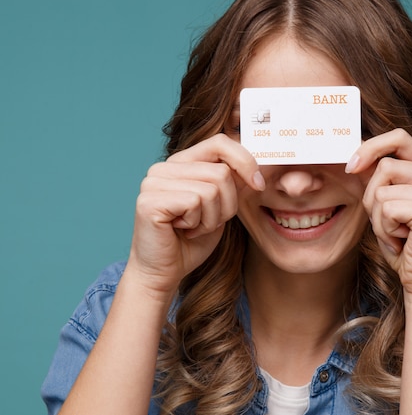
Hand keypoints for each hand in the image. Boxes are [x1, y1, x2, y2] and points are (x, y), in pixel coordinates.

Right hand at [126, 134, 264, 297]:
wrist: (163, 272)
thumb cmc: (192, 240)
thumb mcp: (220, 206)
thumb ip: (231, 182)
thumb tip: (257, 164)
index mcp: (181, 163)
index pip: (220, 142)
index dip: (245, 161)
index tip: (258, 184)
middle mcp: (164, 167)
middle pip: (222, 171)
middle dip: (227, 204)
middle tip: (207, 222)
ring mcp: (153, 181)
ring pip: (212, 188)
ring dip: (212, 217)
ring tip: (193, 227)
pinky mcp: (149, 200)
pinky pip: (195, 202)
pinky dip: (198, 224)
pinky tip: (182, 231)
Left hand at [346, 129, 411, 297]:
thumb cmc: (405, 244)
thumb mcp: (390, 204)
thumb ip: (381, 178)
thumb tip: (354, 154)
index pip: (400, 137)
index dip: (371, 146)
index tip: (351, 167)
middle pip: (385, 166)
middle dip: (372, 198)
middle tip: (388, 224)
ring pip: (382, 189)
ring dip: (378, 218)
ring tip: (397, 233)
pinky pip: (386, 208)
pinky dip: (384, 229)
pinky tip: (402, 241)